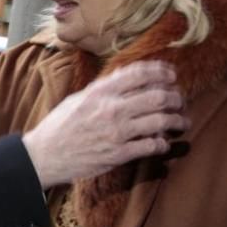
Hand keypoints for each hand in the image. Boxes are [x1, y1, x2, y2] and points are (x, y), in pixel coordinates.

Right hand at [22, 61, 188, 187]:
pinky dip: (162, 143)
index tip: (171, 74)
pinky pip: (151, 146)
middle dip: (176, 97)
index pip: (140, 73)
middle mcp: (111, 109)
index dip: (162, 71)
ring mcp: (117, 132)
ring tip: (181, 121)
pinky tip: (162, 142)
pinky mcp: (119, 154)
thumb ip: (103, 87)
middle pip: (158, 96)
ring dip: (177, 120)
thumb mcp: (78, 99)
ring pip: (161, 121)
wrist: (44, 156)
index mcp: (101, 92)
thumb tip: (125, 73)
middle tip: (180, 101)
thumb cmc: (59, 126)